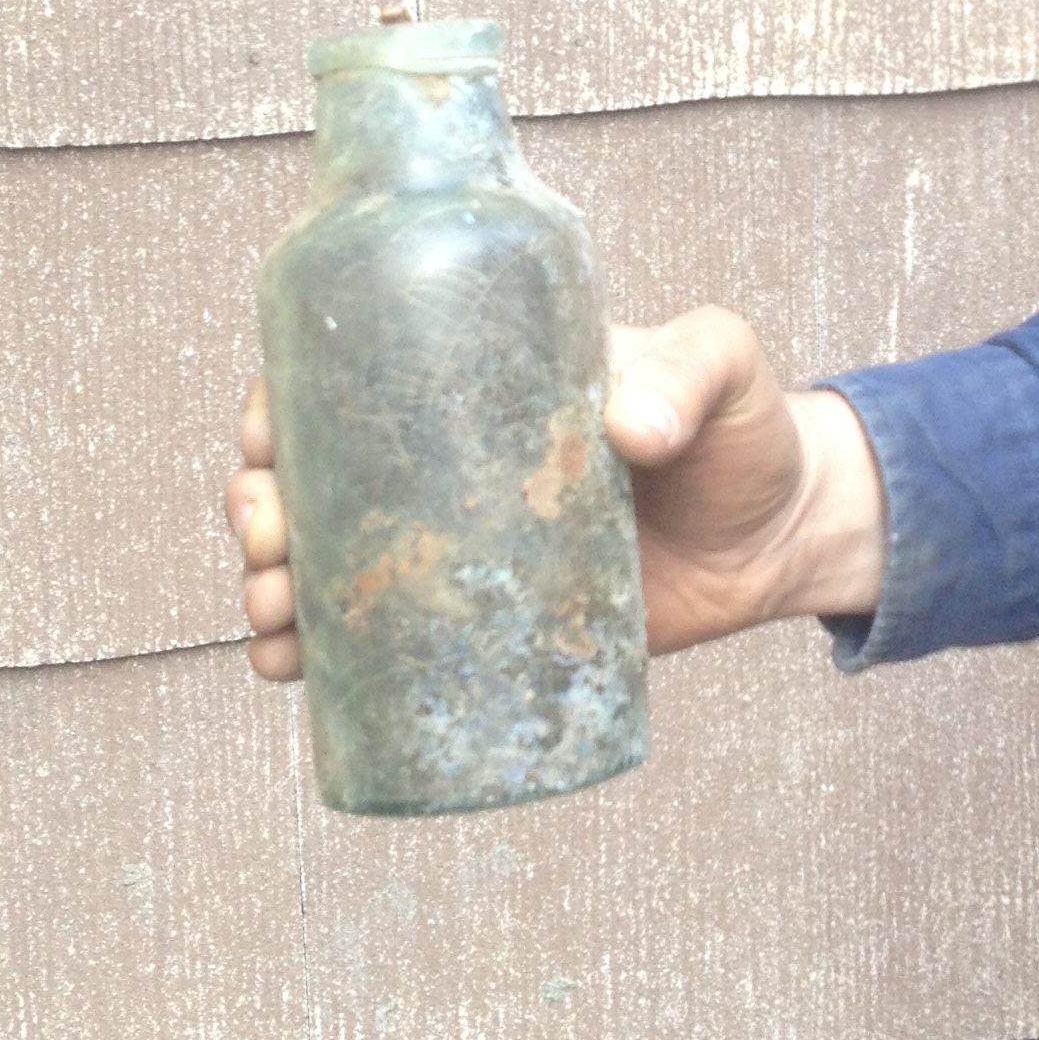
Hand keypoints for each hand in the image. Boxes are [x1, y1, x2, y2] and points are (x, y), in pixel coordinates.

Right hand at [226, 308, 886, 682]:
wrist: (781, 539)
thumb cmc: (742, 431)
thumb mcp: (722, 369)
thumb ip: (688, 374)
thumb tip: (628, 429)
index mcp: (472, 382)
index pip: (345, 378)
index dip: (278, 408)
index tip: (263, 445)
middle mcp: (443, 464)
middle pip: (308, 475)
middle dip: (256, 506)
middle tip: (271, 540)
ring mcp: (456, 550)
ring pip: (323, 562)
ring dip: (270, 585)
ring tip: (273, 617)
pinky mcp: (482, 628)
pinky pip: (375, 645)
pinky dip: (316, 658)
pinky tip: (287, 670)